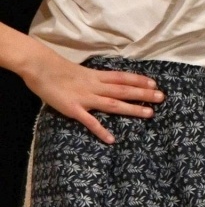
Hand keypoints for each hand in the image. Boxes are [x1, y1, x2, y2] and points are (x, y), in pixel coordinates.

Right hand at [19, 46, 163, 144]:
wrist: (39, 67)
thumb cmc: (57, 69)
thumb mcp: (81, 71)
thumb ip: (94, 78)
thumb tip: (107, 82)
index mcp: (96, 76)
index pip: (122, 77)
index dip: (138, 80)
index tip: (154, 84)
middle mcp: (94, 86)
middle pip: (123, 90)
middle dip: (143, 94)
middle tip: (162, 97)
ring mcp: (85, 98)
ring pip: (113, 104)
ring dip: (132, 109)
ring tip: (149, 114)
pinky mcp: (73, 109)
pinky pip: (89, 121)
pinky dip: (100, 130)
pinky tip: (111, 139)